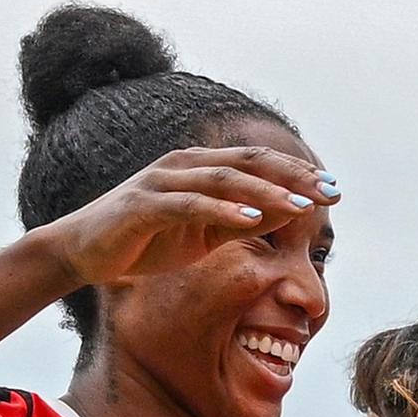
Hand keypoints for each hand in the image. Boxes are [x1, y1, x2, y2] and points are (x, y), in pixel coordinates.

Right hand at [43, 145, 333, 291]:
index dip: (297, 173)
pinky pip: (189, 205)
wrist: (82, 252)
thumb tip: (288, 213)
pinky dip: (222, 211)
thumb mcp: (203, 236)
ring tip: (302, 207)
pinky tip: (252, 220)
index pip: (257, 164)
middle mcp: (183, 165)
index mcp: (199, 167)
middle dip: (293, 177)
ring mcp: (161, 182)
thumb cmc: (145, 242)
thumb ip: (240, 221)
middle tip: (330, 192)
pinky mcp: (142, 205)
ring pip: (223, 180)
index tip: (334, 189)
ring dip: (266, 192)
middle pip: (248, 164)